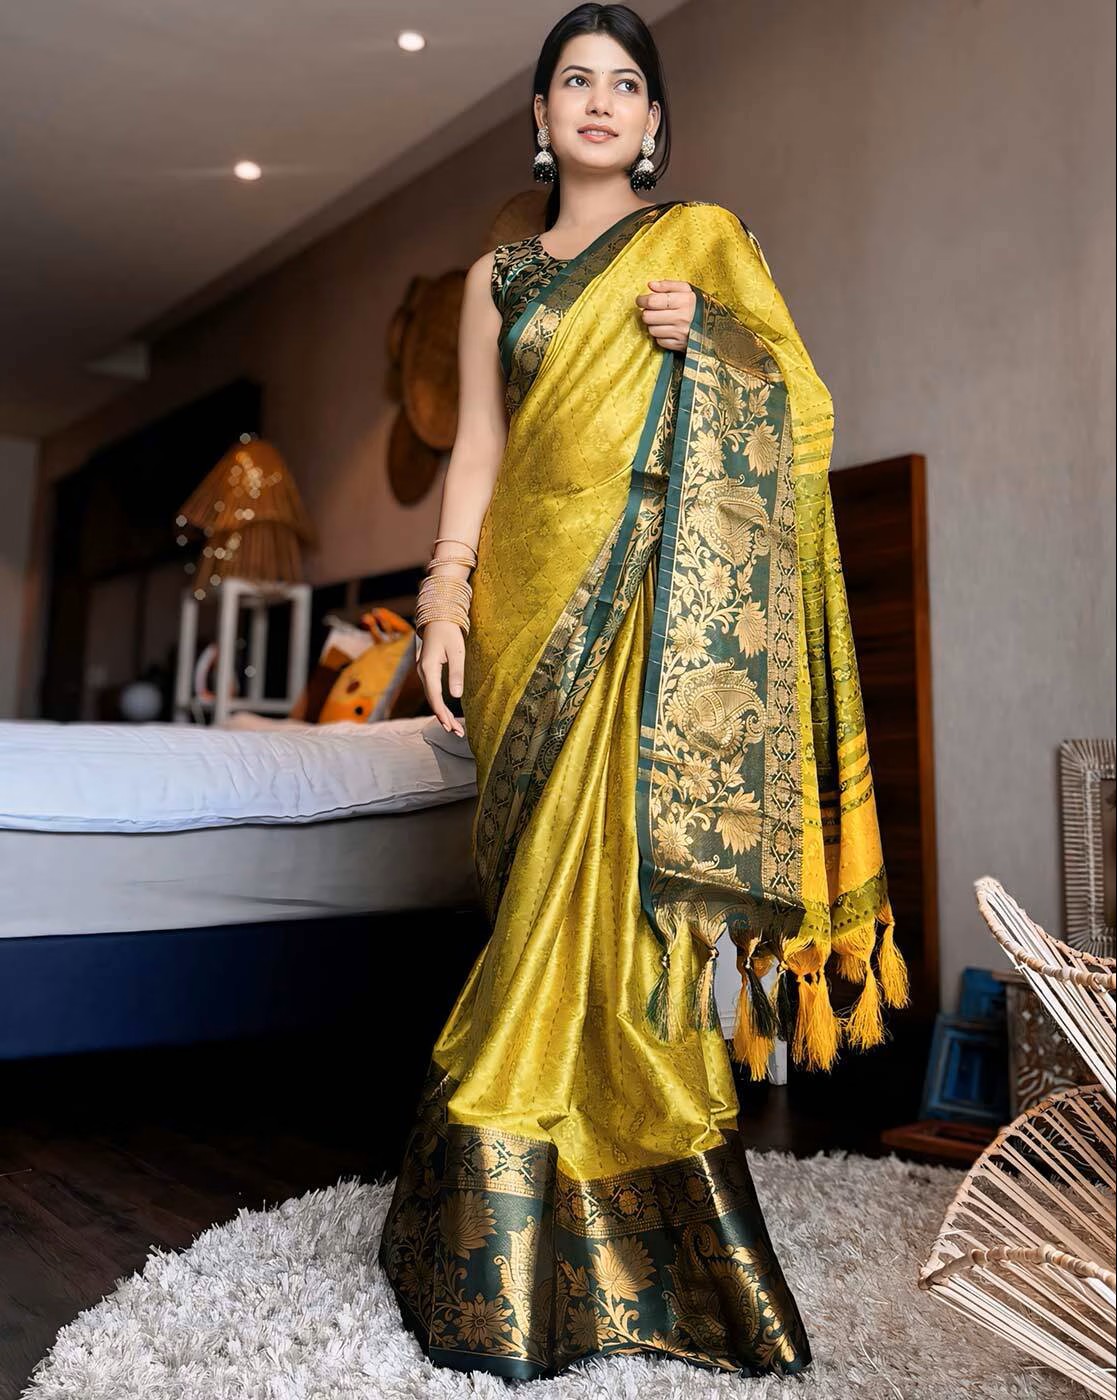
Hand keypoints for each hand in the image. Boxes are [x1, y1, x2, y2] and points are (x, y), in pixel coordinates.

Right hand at [416, 620, 465, 736]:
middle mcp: (422, 672)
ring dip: (441, 713)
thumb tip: (456, 696)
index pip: (434, 696)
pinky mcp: (427, 672)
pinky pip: (432, 692)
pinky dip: (439, 704)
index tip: (450, 726)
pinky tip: (446, 714)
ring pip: (431, 697)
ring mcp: (423, 672)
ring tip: (453, 728)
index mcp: (428, 668)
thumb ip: (456, 673)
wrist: (438, 619)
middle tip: (456, 732)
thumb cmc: (449, 633)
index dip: (442, 713)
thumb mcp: (457, 652)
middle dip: (443, 718)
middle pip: (432, 700)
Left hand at [635, 279, 695, 351]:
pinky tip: (667, 330)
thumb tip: (650, 285)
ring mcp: (680, 333)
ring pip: (652, 330)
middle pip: (648, 317)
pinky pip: (659, 341)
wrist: (717, 327)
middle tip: (651, 310)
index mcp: (684, 301)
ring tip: (660, 320)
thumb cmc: (698, 305)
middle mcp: (682, 317)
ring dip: (653, 325)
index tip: (641, 300)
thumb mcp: (687, 290)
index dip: (642, 300)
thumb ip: (668, 285)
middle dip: (647, 313)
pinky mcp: (679, 345)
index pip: (653, 301)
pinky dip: (660, 336)